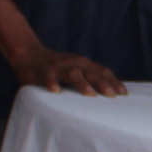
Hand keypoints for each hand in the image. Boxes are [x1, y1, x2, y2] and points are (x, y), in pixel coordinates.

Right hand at [11, 46, 125, 95]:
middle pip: (92, 73)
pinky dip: (52, 83)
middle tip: (112, 96)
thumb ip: (90, 78)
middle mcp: (74, 63)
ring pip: (73, 74)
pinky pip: (48, 78)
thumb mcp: (76, 69)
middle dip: (103, 84)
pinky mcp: (43, 72)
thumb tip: (110, 94)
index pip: (103, 71)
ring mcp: (59, 67)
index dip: (114, 81)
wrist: (28, 54)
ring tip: (90, 95)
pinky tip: (55, 91)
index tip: (123, 94)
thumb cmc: (58, 68)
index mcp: (84, 64)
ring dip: (82, 84)